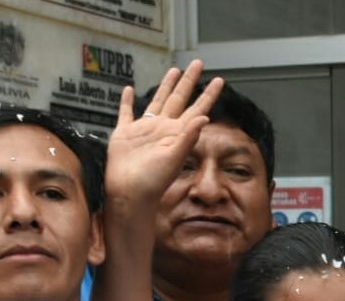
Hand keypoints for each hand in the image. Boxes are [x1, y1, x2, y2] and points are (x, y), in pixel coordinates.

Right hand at [105, 60, 222, 204]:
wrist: (129, 193)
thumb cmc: (152, 180)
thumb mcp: (174, 158)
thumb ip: (188, 137)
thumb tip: (205, 116)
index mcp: (177, 133)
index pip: (197, 108)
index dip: (208, 94)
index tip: (220, 80)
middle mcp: (163, 128)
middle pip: (179, 98)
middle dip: (189, 81)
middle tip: (197, 63)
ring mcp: (144, 130)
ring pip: (157, 100)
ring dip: (165, 86)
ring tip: (173, 71)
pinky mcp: (124, 134)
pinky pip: (125, 113)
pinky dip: (126, 101)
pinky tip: (127, 89)